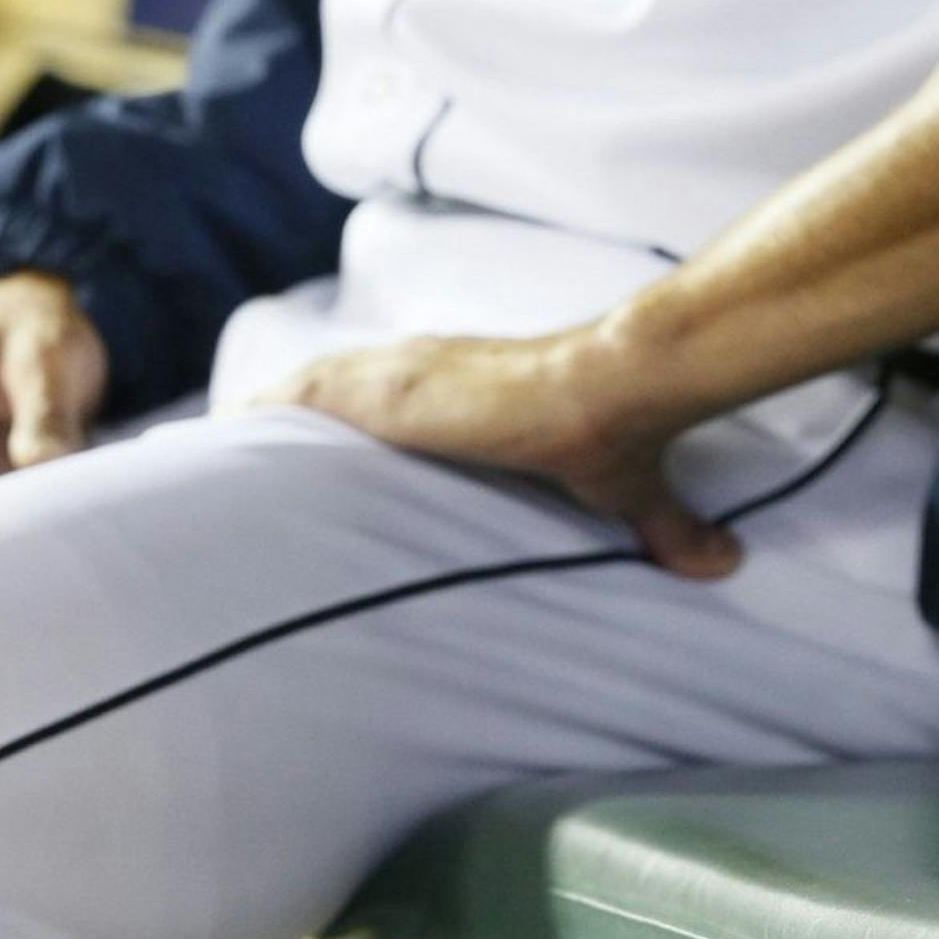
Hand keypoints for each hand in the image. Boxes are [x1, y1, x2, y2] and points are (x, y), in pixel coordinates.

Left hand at [256, 326, 741, 579]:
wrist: (610, 389)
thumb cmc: (610, 430)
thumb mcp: (623, 489)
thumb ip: (667, 527)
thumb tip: (727, 565)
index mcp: (458, 393)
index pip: (383, 398)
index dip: (342, 418)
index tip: (303, 454)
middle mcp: (420, 373)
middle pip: (330, 388)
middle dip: (284, 420)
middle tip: (232, 456)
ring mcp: (403, 378)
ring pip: (308, 387)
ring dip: (265, 415)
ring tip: (212, 448)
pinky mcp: (395, 391)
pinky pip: (306, 393)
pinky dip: (266, 410)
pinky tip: (228, 429)